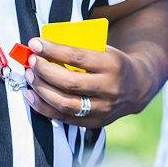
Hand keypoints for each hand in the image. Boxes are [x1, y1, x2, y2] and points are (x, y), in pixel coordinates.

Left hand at [22, 37, 144, 127]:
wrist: (137, 87)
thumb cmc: (113, 63)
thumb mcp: (104, 49)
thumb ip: (80, 48)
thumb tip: (44, 46)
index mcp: (112, 64)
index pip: (77, 57)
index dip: (53, 50)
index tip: (36, 44)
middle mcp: (109, 89)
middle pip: (69, 82)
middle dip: (45, 70)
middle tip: (32, 61)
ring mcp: (102, 109)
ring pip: (65, 103)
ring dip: (42, 90)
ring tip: (30, 76)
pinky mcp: (94, 122)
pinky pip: (64, 118)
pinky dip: (44, 108)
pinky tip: (31, 95)